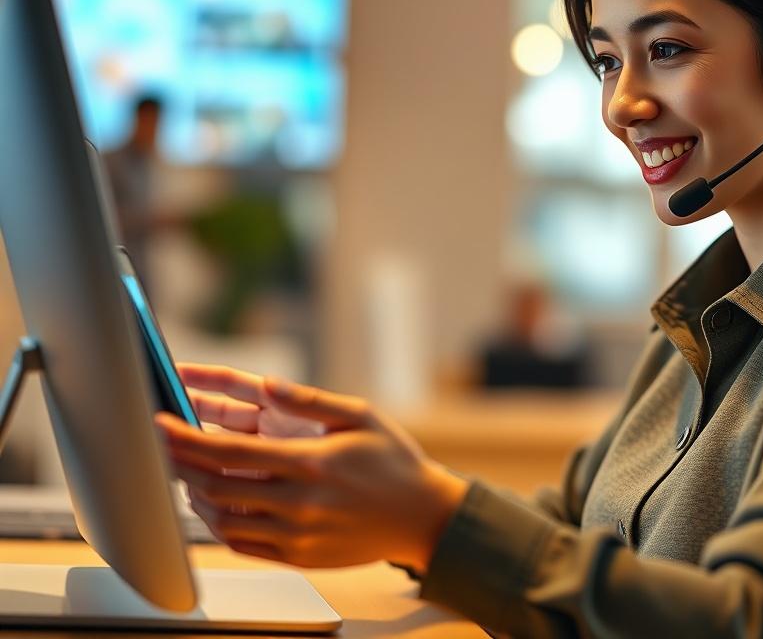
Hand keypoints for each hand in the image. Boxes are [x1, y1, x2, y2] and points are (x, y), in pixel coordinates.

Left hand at [155, 366, 469, 571]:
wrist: (423, 517)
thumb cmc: (395, 461)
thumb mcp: (361, 416)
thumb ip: (310, 400)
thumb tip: (268, 384)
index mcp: (311, 462)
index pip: (228, 453)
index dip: (184, 439)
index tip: (159, 424)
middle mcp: (299, 503)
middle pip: (214, 487)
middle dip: (177, 465)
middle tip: (160, 448)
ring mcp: (297, 535)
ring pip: (222, 521)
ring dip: (195, 497)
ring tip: (187, 475)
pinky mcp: (300, 557)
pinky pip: (243, 545)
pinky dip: (219, 525)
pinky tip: (217, 505)